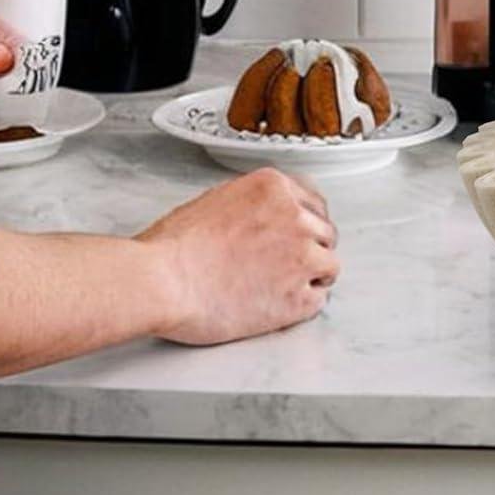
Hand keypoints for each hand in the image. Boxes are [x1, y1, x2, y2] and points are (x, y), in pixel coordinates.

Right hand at [135, 168, 338, 344]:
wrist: (164, 280)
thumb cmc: (175, 246)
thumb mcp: (218, 200)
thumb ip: (253, 205)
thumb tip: (264, 220)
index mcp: (274, 188)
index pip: (314, 204)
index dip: (305, 225)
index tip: (299, 238)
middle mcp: (295, 217)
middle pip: (324, 234)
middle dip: (309, 250)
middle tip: (285, 266)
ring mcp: (301, 257)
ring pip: (329, 266)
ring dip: (311, 277)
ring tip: (282, 288)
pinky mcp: (297, 297)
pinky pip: (318, 301)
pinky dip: (302, 306)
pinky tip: (279, 306)